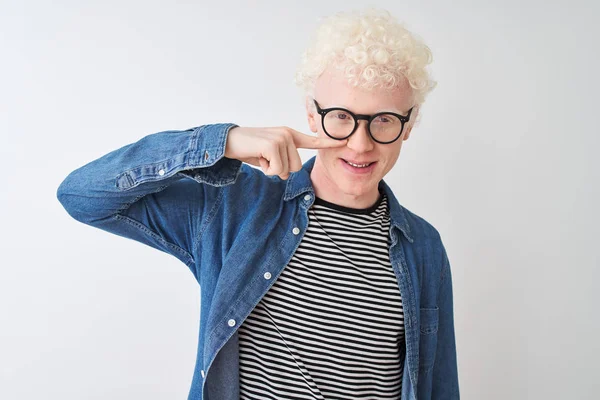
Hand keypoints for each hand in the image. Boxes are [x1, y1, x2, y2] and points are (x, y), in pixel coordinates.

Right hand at [224, 126, 346, 179]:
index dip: (328, 143)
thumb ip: (283, 161)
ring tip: (261, 156)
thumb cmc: (249, 149)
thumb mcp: (270, 155)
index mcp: (290, 135)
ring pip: (286, 170)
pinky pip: (277, 170)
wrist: (229, 141)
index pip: (312, 140)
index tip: (344, 141)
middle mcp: (288, 134)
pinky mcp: (273, 145)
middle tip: (265, 158)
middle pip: (296, 167)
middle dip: (280, 170)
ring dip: (272, 169)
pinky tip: (257, 157)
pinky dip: (266, 169)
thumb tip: (287, 173)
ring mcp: (281, 138)